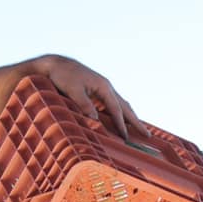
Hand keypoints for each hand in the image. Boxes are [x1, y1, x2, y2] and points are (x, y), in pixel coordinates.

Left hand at [26, 54, 144, 139]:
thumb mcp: (73, 91)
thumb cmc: (63, 76)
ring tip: (139, 129)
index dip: (121, 124)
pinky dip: (119, 114)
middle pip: (125, 107)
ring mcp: (102, 89)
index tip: (126, 138)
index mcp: (103, 86)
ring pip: (120, 105)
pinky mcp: (96, 91)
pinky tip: (120, 120)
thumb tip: (96, 121)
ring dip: (130, 117)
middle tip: (147, 135)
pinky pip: (112, 105)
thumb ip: (85, 105)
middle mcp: (106, 87)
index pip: (116, 109)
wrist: (55, 64)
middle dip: (136, 122)